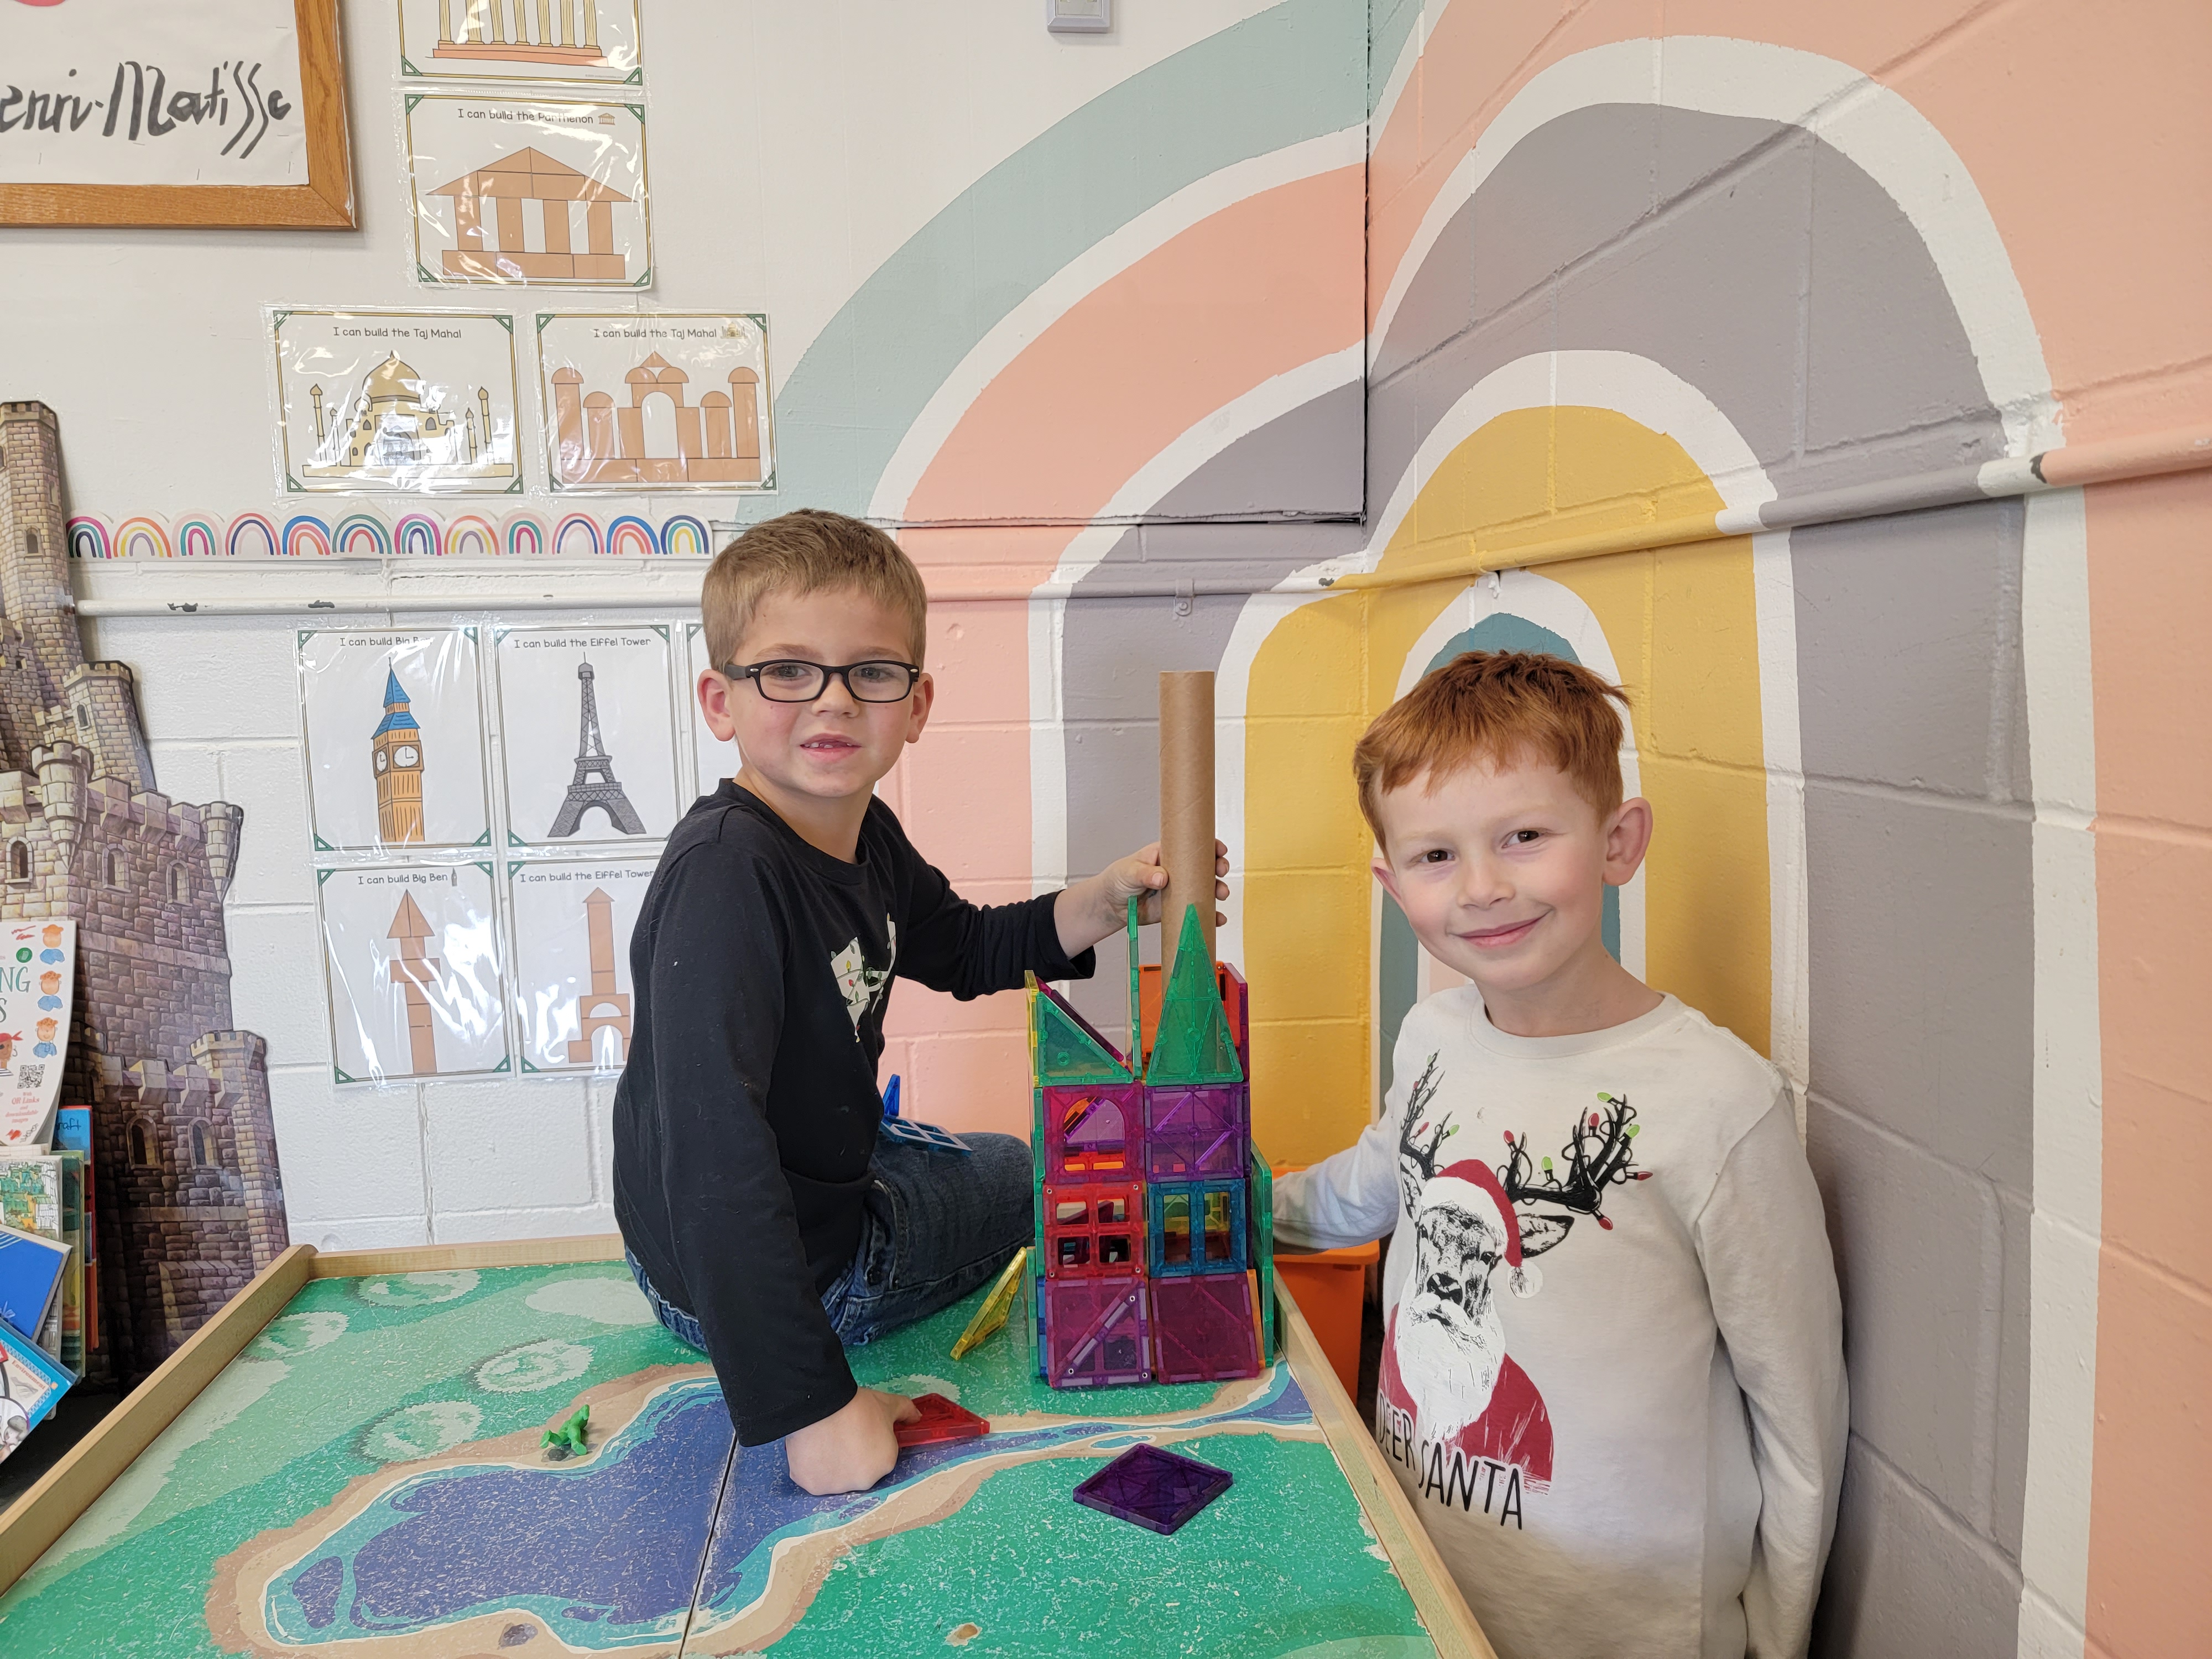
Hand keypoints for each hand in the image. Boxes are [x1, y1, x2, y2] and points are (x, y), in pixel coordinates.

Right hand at [784, 1387, 916, 1494]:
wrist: (823, 1405)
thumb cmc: (858, 1406)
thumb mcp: (889, 1404)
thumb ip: (907, 1412)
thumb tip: (917, 1417)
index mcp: (885, 1464)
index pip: (879, 1457)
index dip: (869, 1443)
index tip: (859, 1430)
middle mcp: (864, 1482)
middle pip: (857, 1471)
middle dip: (851, 1458)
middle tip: (840, 1435)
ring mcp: (837, 1487)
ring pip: (835, 1478)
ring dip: (831, 1465)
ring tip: (823, 1440)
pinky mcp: (812, 1486)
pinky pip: (813, 1478)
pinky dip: (811, 1467)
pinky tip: (810, 1448)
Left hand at [1055, 839, 1230, 956]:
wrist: (1111, 905)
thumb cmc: (1118, 879)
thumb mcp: (1129, 871)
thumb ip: (1145, 873)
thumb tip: (1162, 877)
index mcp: (1167, 854)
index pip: (1192, 845)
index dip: (1209, 845)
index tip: (1219, 850)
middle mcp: (1178, 870)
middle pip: (1205, 866)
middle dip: (1218, 867)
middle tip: (1221, 872)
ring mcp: (1180, 889)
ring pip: (1206, 888)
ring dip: (1217, 890)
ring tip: (1221, 895)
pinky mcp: (1178, 908)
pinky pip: (1197, 910)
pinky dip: (1210, 915)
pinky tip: (1217, 918)